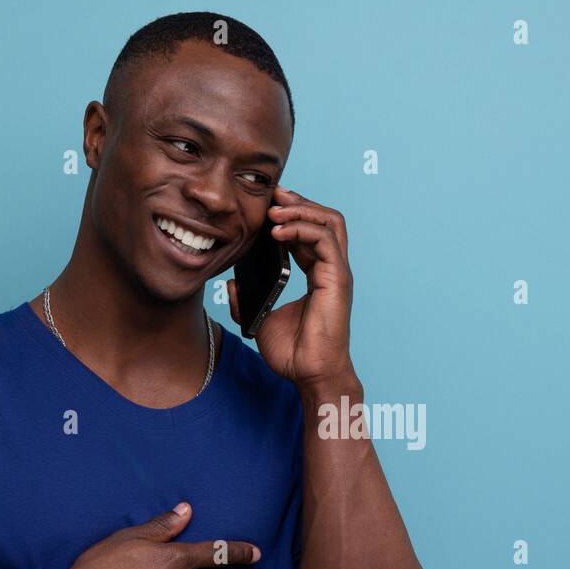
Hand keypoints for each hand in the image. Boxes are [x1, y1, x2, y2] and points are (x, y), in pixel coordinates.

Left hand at [228, 184, 355, 389]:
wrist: (310, 374)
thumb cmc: (293, 353)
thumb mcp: (261, 320)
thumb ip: (247, 300)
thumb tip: (231, 285)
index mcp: (318, 275)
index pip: (310, 232)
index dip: (291, 214)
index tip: (267, 205)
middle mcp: (331, 270)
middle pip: (324, 218)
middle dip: (299, 200)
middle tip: (272, 193)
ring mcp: (337, 273)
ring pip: (330, 221)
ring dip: (302, 208)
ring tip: (275, 207)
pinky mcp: (338, 279)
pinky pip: (325, 239)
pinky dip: (302, 227)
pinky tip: (279, 229)